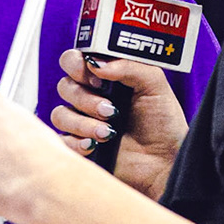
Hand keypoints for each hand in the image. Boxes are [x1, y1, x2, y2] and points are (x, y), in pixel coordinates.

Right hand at [49, 50, 187, 200]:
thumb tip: (96, 63)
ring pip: (59, 114)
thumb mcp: (155, 85)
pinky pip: (60, 140)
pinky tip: (95, 146)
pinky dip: (76, 142)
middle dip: (84, 98)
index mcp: (105, 77)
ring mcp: (82, 122)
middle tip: (110, 109)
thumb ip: (129, 66)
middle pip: (64, 86)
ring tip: (108, 132)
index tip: (97, 76)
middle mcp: (90, 97)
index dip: (77, 65)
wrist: (164, 163)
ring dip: (82, 123)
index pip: (75, 60)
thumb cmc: (163, 123)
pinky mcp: (78, 146)